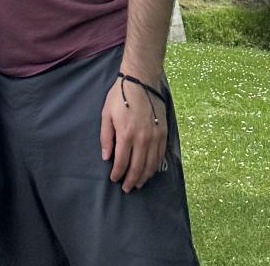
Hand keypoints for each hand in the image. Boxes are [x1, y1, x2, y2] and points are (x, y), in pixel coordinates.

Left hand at [100, 75, 167, 192]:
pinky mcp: (163, 134)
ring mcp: (155, 137)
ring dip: (144, 177)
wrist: (141, 81)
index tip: (114, 179)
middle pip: (137, 168)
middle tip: (126, 188)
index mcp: (126, 135)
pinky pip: (160, 156)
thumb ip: (106, 137)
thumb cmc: (120, 96)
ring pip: (150, 165)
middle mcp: (142, 140)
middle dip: (131, 180)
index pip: (121, 162)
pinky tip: (150, 171)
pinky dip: (155, 167)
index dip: (117, 174)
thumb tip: (106, 157)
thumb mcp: (106, 113)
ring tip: (138, 184)